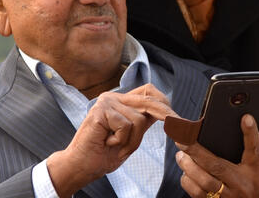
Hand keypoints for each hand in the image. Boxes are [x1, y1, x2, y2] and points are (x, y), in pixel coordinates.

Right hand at [47, 84, 176, 196]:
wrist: (80, 166)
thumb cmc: (103, 154)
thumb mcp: (131, 136)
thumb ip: (144, 121)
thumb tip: (166, 112)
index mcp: (120, 101)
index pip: (148, 92)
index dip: (163, 103)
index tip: (176, 117)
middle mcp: (113, 97)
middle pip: (148, 100)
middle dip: (165, 115)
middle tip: (177, 124)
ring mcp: (106, 102)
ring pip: (139, 119)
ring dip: (132, 140)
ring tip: (115, 145)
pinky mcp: (101, 110)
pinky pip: (126, 126)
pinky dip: (121, 140)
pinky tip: (107, 142)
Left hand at [175, 114, 258, 197]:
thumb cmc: (253, 182)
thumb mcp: (257, 166)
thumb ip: (249, 148)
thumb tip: (244, 120)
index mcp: (254, 170)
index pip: (254, 149)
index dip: (251, 133)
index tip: (246, 118)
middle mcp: (241, 184)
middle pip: (217, 166)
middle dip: (196, 152)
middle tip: (182, 140)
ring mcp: (228, 196)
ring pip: (204, 182)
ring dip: (188, 167)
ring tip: (181, 156)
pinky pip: (197, 194)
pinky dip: (188, 182)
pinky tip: (186, 173)